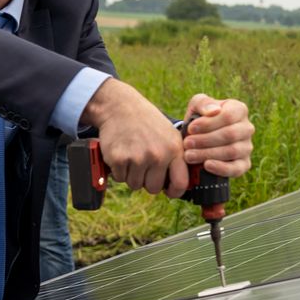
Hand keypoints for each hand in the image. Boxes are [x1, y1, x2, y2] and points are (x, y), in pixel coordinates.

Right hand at [81, 78, 188, 194]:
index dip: (174, 191)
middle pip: (154, 188)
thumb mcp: (170, 135)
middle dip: (148, 182)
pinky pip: (120, 178)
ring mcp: (138, 158)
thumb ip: (177, 158)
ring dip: (132, 176)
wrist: (120, 107)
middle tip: (144, 167)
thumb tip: (181, 185)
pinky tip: (122, 154)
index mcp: (174, 149)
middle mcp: (157, 155)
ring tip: (133, 157)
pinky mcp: (119, 159)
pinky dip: (119, 171)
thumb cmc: (147, 123)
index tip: (168, 191)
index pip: (180, 183)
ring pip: (135, 185)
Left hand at [180, 94, 253, 178]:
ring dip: (208, 154)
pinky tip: (206, 165)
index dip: (208, 123)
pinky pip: (237, 169)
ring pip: (232, 151)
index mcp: (239, 110)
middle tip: (187, 144)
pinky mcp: (244, 164)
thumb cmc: (199, 119)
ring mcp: (247, 147)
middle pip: (230, 134)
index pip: (228, 116)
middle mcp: (247, 128)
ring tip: (189, 155)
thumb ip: (203, 103)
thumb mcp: (196, 106)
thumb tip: (214, 110)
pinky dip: (221, 168)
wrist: (197, 139)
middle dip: (205, 140)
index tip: (190, 128)